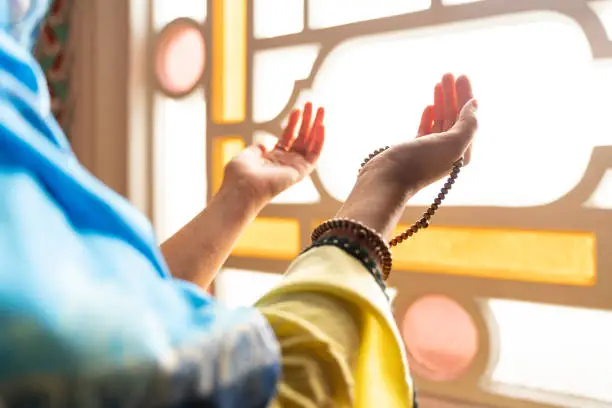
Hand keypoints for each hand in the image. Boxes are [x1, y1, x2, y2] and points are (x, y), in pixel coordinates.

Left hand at [222, 103, 324, 207]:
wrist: (241, 188)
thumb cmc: (239, 176)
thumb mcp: (247, 156)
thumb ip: (257, 149)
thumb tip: (264, 144)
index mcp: (273, 159)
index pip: (288, 138)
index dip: (293, 123)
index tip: (297, 110)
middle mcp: (286, 163)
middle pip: (301, 138)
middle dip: (307, 121)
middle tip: (312, 104)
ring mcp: (294, 167)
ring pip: (311, 144)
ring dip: (317, 126)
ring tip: (320, 109)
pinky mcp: (300, 171)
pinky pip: (314, 154)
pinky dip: (319, 140)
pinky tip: (321, 126)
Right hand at [337, 74, 477, 237]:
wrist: (387, 179)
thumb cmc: (419, 162)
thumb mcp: (451, 143)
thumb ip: (468, 123)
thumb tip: (474, 104)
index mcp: (462, 152)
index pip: (468, 118)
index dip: (466, 96)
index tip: (461, 76)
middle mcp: (449, 152)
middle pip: (455, 117)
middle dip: (453, 95)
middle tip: (448, 74)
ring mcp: (430, 151)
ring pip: (441, 120)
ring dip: (441, 101)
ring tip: (439, 83)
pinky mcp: (414, 150)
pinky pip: (426, 129)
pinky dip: (429, 116)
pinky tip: (429, 106)